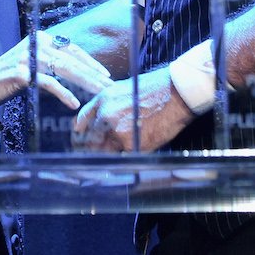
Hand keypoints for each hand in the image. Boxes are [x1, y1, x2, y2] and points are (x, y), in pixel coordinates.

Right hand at [0, 32, 111, 109]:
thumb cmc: (10, 77)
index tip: (106, 75)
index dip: (90, 62)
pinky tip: (73, 103)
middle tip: (109, 86)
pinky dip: (63, 93)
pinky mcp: (21, 72)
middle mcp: (36, 43)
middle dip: (92, 74)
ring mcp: (28, 57)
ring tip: (99, 92)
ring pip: (64, 69)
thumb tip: (81, 70)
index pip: (72, 48)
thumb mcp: (35, 63)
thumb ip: (53, 61)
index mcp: (42, 38)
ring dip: (84, 82)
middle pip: (71, 59)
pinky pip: (48, 83)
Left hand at [72, 66, 193, 152]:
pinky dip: (121, 161)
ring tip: (105, 166)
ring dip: (103, 159)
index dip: (79, 134)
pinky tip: (123, 163)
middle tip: (88, 159)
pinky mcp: (130, 144)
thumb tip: (97, 119)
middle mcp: (105, 115)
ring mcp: (117, 130)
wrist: (175, 94)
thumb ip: (108, 103)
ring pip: (102, 152)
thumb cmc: (154, 90)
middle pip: (89, 140)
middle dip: (88, 150)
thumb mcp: (124, 89)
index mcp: (103, 100)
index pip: (82, 121)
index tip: (79, 141)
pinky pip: (120, 158)